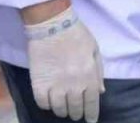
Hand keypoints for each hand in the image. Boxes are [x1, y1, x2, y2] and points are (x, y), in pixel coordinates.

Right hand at [25, 7, 103, 121]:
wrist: (53, 26)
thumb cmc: (77, 35)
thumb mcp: (95, 51)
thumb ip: (98, 72)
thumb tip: (101, 91)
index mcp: (89, 75)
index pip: (92, 102)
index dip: (92, 113)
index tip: (91, 120)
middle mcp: (73, 84)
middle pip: (75, 107)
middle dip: (77, 114)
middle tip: (77, 115)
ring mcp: (55, 85)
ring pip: (59, 108)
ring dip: (62, 111)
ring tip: (64, 110)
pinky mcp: (38, 83)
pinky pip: (42, 102)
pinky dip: (46, 105)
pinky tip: (50, 103)